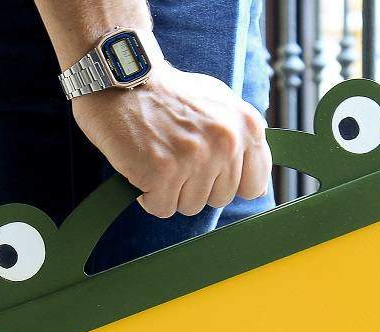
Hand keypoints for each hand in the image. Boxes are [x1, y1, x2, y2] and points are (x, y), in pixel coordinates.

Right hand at [72, 65, 271, 218]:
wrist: (123, 76)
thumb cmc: (169, 93)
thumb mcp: (220, 103)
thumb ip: (242, 139)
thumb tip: (256, 187)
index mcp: (247, 126)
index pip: (254, 186)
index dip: (227, 182)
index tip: (210, 170)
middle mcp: (227, 143)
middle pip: (219, 199)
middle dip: (195, 186)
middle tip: (175, 155)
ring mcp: (195, 158)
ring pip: (190, 206)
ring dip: (170, 191)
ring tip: (158, 157)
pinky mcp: (163, 172)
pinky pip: (161, 208)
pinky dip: (147, 194)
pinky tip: (142, 166)